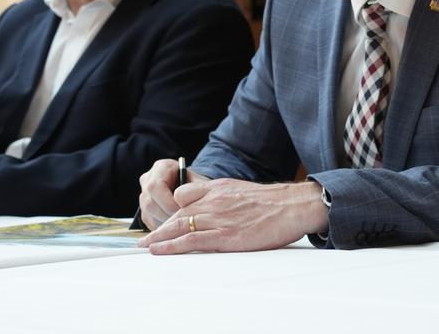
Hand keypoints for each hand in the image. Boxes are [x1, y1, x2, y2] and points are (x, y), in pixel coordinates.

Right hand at [137, 158, 210, 229]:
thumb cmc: (197, 184)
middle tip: (182, 223)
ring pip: (148, 214)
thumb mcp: (199, 183)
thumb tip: (192, 203)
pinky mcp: (145, 210)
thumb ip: (195, 190)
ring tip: (180, 228)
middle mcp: (148, 180)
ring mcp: (144, 196)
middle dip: (167, 214)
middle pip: (150, 202)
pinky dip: (162, 228)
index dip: (168, 201)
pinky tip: (175, 231)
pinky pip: (150, 222)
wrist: (193, 189)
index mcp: (161, 167)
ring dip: (164, 224)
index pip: (155, 186)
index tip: (182, 210)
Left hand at [139, 179, 328, 254]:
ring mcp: (218, 218)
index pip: (184, 196)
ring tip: (144, 246)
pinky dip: (171, 246)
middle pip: (177, 213)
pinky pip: (191, 241)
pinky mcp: (225, 235)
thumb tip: (218, 208)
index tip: (164, 219)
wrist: (293, 206)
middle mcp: (214, 201)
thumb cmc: (275, 203)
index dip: (172, 210)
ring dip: (158, 237)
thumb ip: (225, 197)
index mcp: (219, 188)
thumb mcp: (243, 191)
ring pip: (179, 226)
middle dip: (159, 226)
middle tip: (145, 238)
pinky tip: (159, 250)